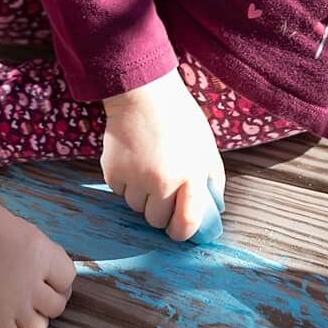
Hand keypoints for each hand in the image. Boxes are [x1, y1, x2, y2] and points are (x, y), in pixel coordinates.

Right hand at [100, 68, 225, 242]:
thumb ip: (213, 180)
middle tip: (164, 187)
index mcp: (191, 176)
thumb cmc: (181, 119)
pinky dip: (126, 183)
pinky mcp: (113, 173)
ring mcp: (135, 179)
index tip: (180, 228)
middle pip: (157, 221)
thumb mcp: (207, 148)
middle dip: (161, 210)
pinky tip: (134, 160)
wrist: (144, 95)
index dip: (182, 232)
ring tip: (149, 166)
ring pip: (136, 208)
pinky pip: (119, 193)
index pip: (185, 225)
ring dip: (143, 196)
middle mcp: (162, 182)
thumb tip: (215, 209)